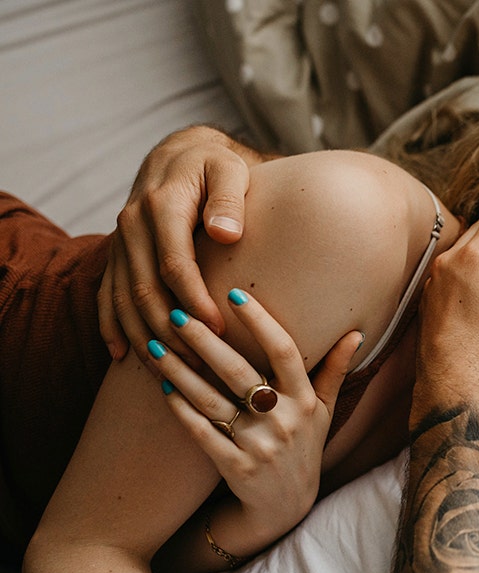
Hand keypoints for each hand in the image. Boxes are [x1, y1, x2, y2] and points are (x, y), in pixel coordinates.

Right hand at [99, 126, 257, 362]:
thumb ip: (229, 199)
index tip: (218, 328)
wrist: (179, 154)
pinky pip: (107, 294)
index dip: (195, 299)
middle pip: (144, 289)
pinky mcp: (118, 253)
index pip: (174, 264)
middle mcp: (132, 226)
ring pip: (123, 298)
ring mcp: (121, 241)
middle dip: (171, 330)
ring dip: (144, 337)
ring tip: (171, 371)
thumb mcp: (229, 170)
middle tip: (200, 362)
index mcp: (161, 206)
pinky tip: (122, 355)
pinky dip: (112, 326)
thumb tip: (226, 233)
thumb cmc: (214, 165)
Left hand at [147, 288, 361, 540]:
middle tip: (180, 313)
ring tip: (157, 345)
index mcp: (305, 401)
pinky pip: (202, 433)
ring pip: (213, 401)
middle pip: (240, 373)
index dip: (261, 322)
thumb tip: (355, 332)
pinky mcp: (234, 467)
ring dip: (182, 372)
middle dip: (207, 341)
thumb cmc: (304, 448)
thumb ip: (334, 370)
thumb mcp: (324, 411)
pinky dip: (181, 409)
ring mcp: (259, 446)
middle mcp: (284, 421)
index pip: (285, 351)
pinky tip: (163, 386)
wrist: (285, 508)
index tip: (236, 294)